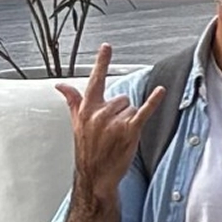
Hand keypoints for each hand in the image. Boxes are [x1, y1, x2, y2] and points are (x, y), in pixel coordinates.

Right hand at [55, 43, 166, 191]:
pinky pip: (144, 111)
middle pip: (121, 98)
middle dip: (120, 112)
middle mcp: (99, 113)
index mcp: (87, 109)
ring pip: (132, 107)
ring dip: (129, 120)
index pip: (95, 80)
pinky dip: (153, 101)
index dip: (102, 63)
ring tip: (119, 136)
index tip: (107, 47)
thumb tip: (60, 86)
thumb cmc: (88, 149)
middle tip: (112, 131)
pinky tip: (161, 91)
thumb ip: (72, 100)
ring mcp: (114, 122)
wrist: (95, 174)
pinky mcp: (129, 131)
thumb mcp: (77, 123)